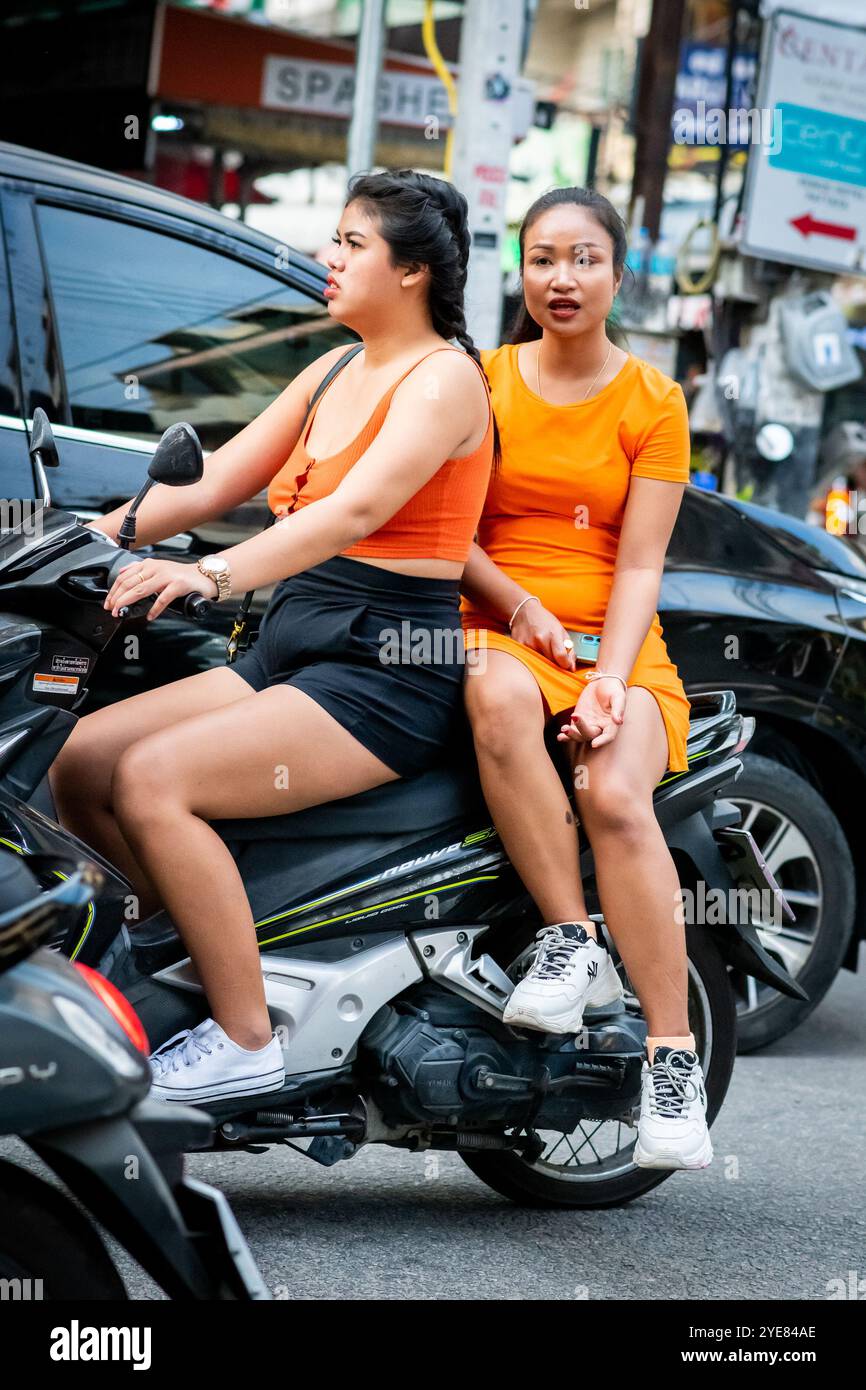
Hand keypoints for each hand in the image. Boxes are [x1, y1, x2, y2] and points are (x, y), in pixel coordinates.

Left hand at [103, 557, 217, 620]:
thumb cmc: (181, 575)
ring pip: (141, 589)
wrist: (204, 575)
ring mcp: (167, 576)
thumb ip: (140, 569)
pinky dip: (155, 609)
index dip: (113, 591)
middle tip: (112, 609)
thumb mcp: (158, 568)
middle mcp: (156, 568)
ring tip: (122, 611)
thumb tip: (122, 572)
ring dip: (128, 602)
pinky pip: (162, 599)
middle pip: (129, 583)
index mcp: (149, 564)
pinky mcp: (178, 585)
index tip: (109, 602)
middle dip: (117, 598)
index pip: (124, 577)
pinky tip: (150, 616)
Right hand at [510, 599, 576, 670]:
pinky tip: (535, 650)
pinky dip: (534, 659)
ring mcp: (528, 644)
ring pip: (540, 663)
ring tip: (544, 652)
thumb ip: (569, 649)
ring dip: (545, 662)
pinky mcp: (519, 647)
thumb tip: (571, 667)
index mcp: (553, 634)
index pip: (561, 656)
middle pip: (551, 663)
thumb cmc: (544, 621)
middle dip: (556, 664)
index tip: (567, 666)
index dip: (566, 665)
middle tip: (556, 659)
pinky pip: (530, 659)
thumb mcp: (561, 630)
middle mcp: (539, 639)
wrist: (524, 611)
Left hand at [556, 676, 626, 748]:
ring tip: (564, 729)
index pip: (608, 736)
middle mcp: (600, 727)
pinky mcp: (578, 721)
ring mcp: (588, 725)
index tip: (594, 744)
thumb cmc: (613, 689)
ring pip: (580, 736)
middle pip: (590, 735)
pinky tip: (560, 736)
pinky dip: (565, 736)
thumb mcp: (618, 696)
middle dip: (581, 730)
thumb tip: (618, 722)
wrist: (603, 682)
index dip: (602, 741)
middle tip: (574, 716)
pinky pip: (572, 730)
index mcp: (611, 724)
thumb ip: (618, 709)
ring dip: (571, 735)